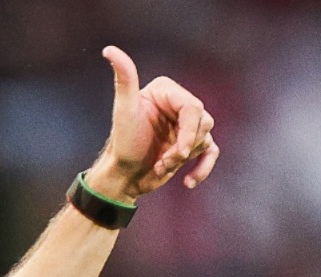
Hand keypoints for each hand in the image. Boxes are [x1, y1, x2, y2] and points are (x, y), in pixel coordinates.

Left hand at [84, 46, 218, 202]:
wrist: (122, 176)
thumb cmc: (122, 144)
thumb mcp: (124, 110)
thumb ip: (124, 79)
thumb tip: (109, 50)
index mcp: (167, 91)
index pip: (193, 108)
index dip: (188, 133)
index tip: (177, 153)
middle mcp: (178, 105)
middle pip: (203, 122)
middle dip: (183, 147)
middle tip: (161, 159)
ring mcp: (185, 126)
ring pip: (205, 138)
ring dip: (185, 158)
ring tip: (161, 165)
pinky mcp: (190, 146)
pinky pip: (211, 153)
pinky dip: (203, 168)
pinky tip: (189, 182)